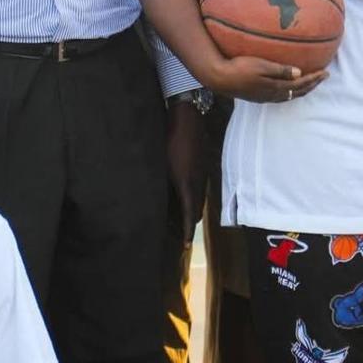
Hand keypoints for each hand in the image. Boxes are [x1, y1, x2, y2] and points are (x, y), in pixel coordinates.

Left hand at [166, 101, 207, 243]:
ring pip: (200, 198)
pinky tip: (183, 193)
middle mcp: (198, 182)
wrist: (187, 117)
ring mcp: (203, 173)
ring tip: (179, 215)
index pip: (190, 215)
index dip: (187, 231)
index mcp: (187, 184)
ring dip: (191, 209)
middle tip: (177, 232)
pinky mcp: (203, 165)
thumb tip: (158, 202)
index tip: (184, 244)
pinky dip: (194, 196)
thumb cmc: (169, 140)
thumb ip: (162, 185)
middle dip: (189, 223)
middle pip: (197, 210)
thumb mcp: (162, 165)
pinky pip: (200, 187)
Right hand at [198, 55, 326, 103]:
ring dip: (303, 90)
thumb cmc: (240, 68)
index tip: (326, 72)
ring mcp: (265, 97)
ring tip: (311, 83)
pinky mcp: (258, 96)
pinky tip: (289, 87)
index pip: (301, 85)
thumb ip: (281, 70)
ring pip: (290, 96)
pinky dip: (291, 91)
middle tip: (324, 77)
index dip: (315, 79)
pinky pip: (281, 96)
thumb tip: (300, 73)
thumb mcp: (262, 66)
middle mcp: (273, 95)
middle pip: (298, 92)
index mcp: (276, 88)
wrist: (220, 78)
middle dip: (313, 85)